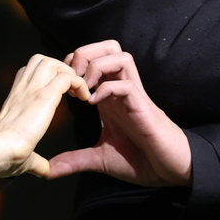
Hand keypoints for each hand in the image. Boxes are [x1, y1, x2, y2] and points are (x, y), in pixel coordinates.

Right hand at [0, 54, 90, 180]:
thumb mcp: (22, 156)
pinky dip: (79, 82)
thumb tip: (45, 171)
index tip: (60, 95)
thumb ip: (36, 161)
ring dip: (69, 72)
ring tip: (77, 91)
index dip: (46, 78)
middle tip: (72, 90)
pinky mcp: (43, 96)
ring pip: (51, 62)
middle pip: (40, 60)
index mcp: (15, 100)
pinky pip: (67, 76)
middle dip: (60, 69)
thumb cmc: (3, 157)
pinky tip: (84, 98)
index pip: (28, 73)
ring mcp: (31, 90)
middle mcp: (21, 90)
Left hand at [50, 41, 192, 186]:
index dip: (73, 63)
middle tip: (72, 77)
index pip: (94, 60)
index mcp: (109, 96)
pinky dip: (108, 88)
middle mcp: (120, 90)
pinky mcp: (143, 108)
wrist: (168, 171)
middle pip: (108, 48)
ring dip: (98, 66)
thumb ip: (74, 160)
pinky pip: (127, 85)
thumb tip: (50, 171)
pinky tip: (95, 104)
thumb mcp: (99, 159)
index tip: (59, 83)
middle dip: (86, 54)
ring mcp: (134, 97)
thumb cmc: (139, 160)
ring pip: (120, 57)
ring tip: (84, 88)